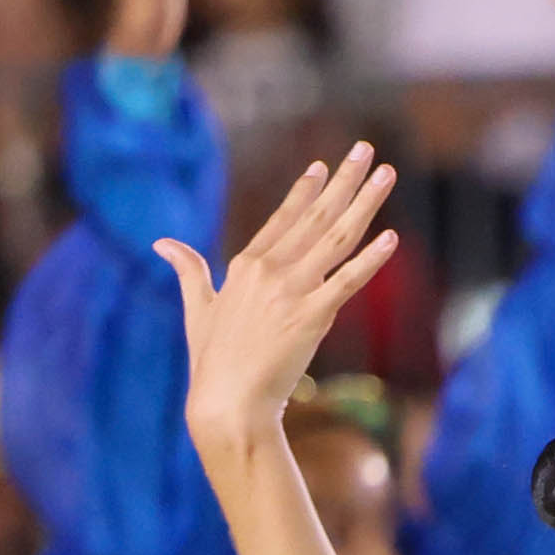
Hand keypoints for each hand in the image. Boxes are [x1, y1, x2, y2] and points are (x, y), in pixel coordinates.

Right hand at [160, 148, 400, 468]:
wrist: (227, 403)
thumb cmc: (213, 362)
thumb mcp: (199, 309)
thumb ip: (189, 271)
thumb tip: (162, 243)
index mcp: (245, 265)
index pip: (283, 218)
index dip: (306, 190)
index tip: (323, 166)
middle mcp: (270, 270)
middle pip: (317, 216)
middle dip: (345, 180)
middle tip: (367, 151)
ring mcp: (291, 292)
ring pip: (337, 238)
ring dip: (364, 203)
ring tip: (386, 174)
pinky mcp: (311, 318)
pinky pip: (347, 282)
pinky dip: (370, 260)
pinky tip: (392, 238)